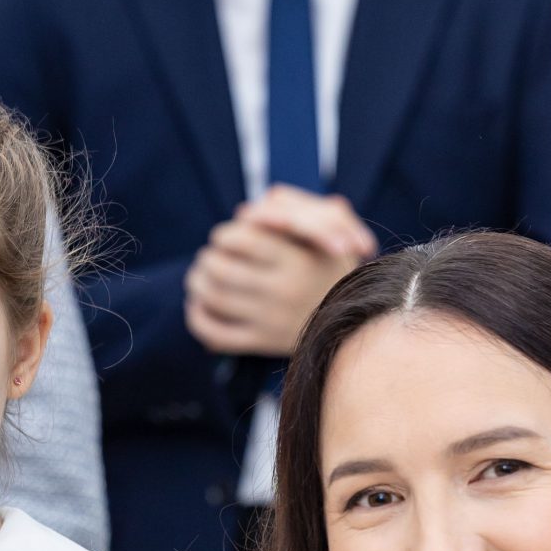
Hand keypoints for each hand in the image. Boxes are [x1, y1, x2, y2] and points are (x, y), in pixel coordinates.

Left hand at [185, 196, 373, 359]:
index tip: (224, 238)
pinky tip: (198, 307)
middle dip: (206, 259)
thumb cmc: (332, 266)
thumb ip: (294, 207)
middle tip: (208, 259)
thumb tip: (246, 213)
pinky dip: (197, 319)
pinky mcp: (264, 344)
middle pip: (220, 269)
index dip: (223, 235)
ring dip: (196, 284)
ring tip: (198, 279)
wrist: (354, 322)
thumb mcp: (333, 228)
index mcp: (298, 259)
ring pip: (214, 298)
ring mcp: (272, 320)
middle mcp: (285, 290)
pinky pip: (216, 334)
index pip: (240, 239)